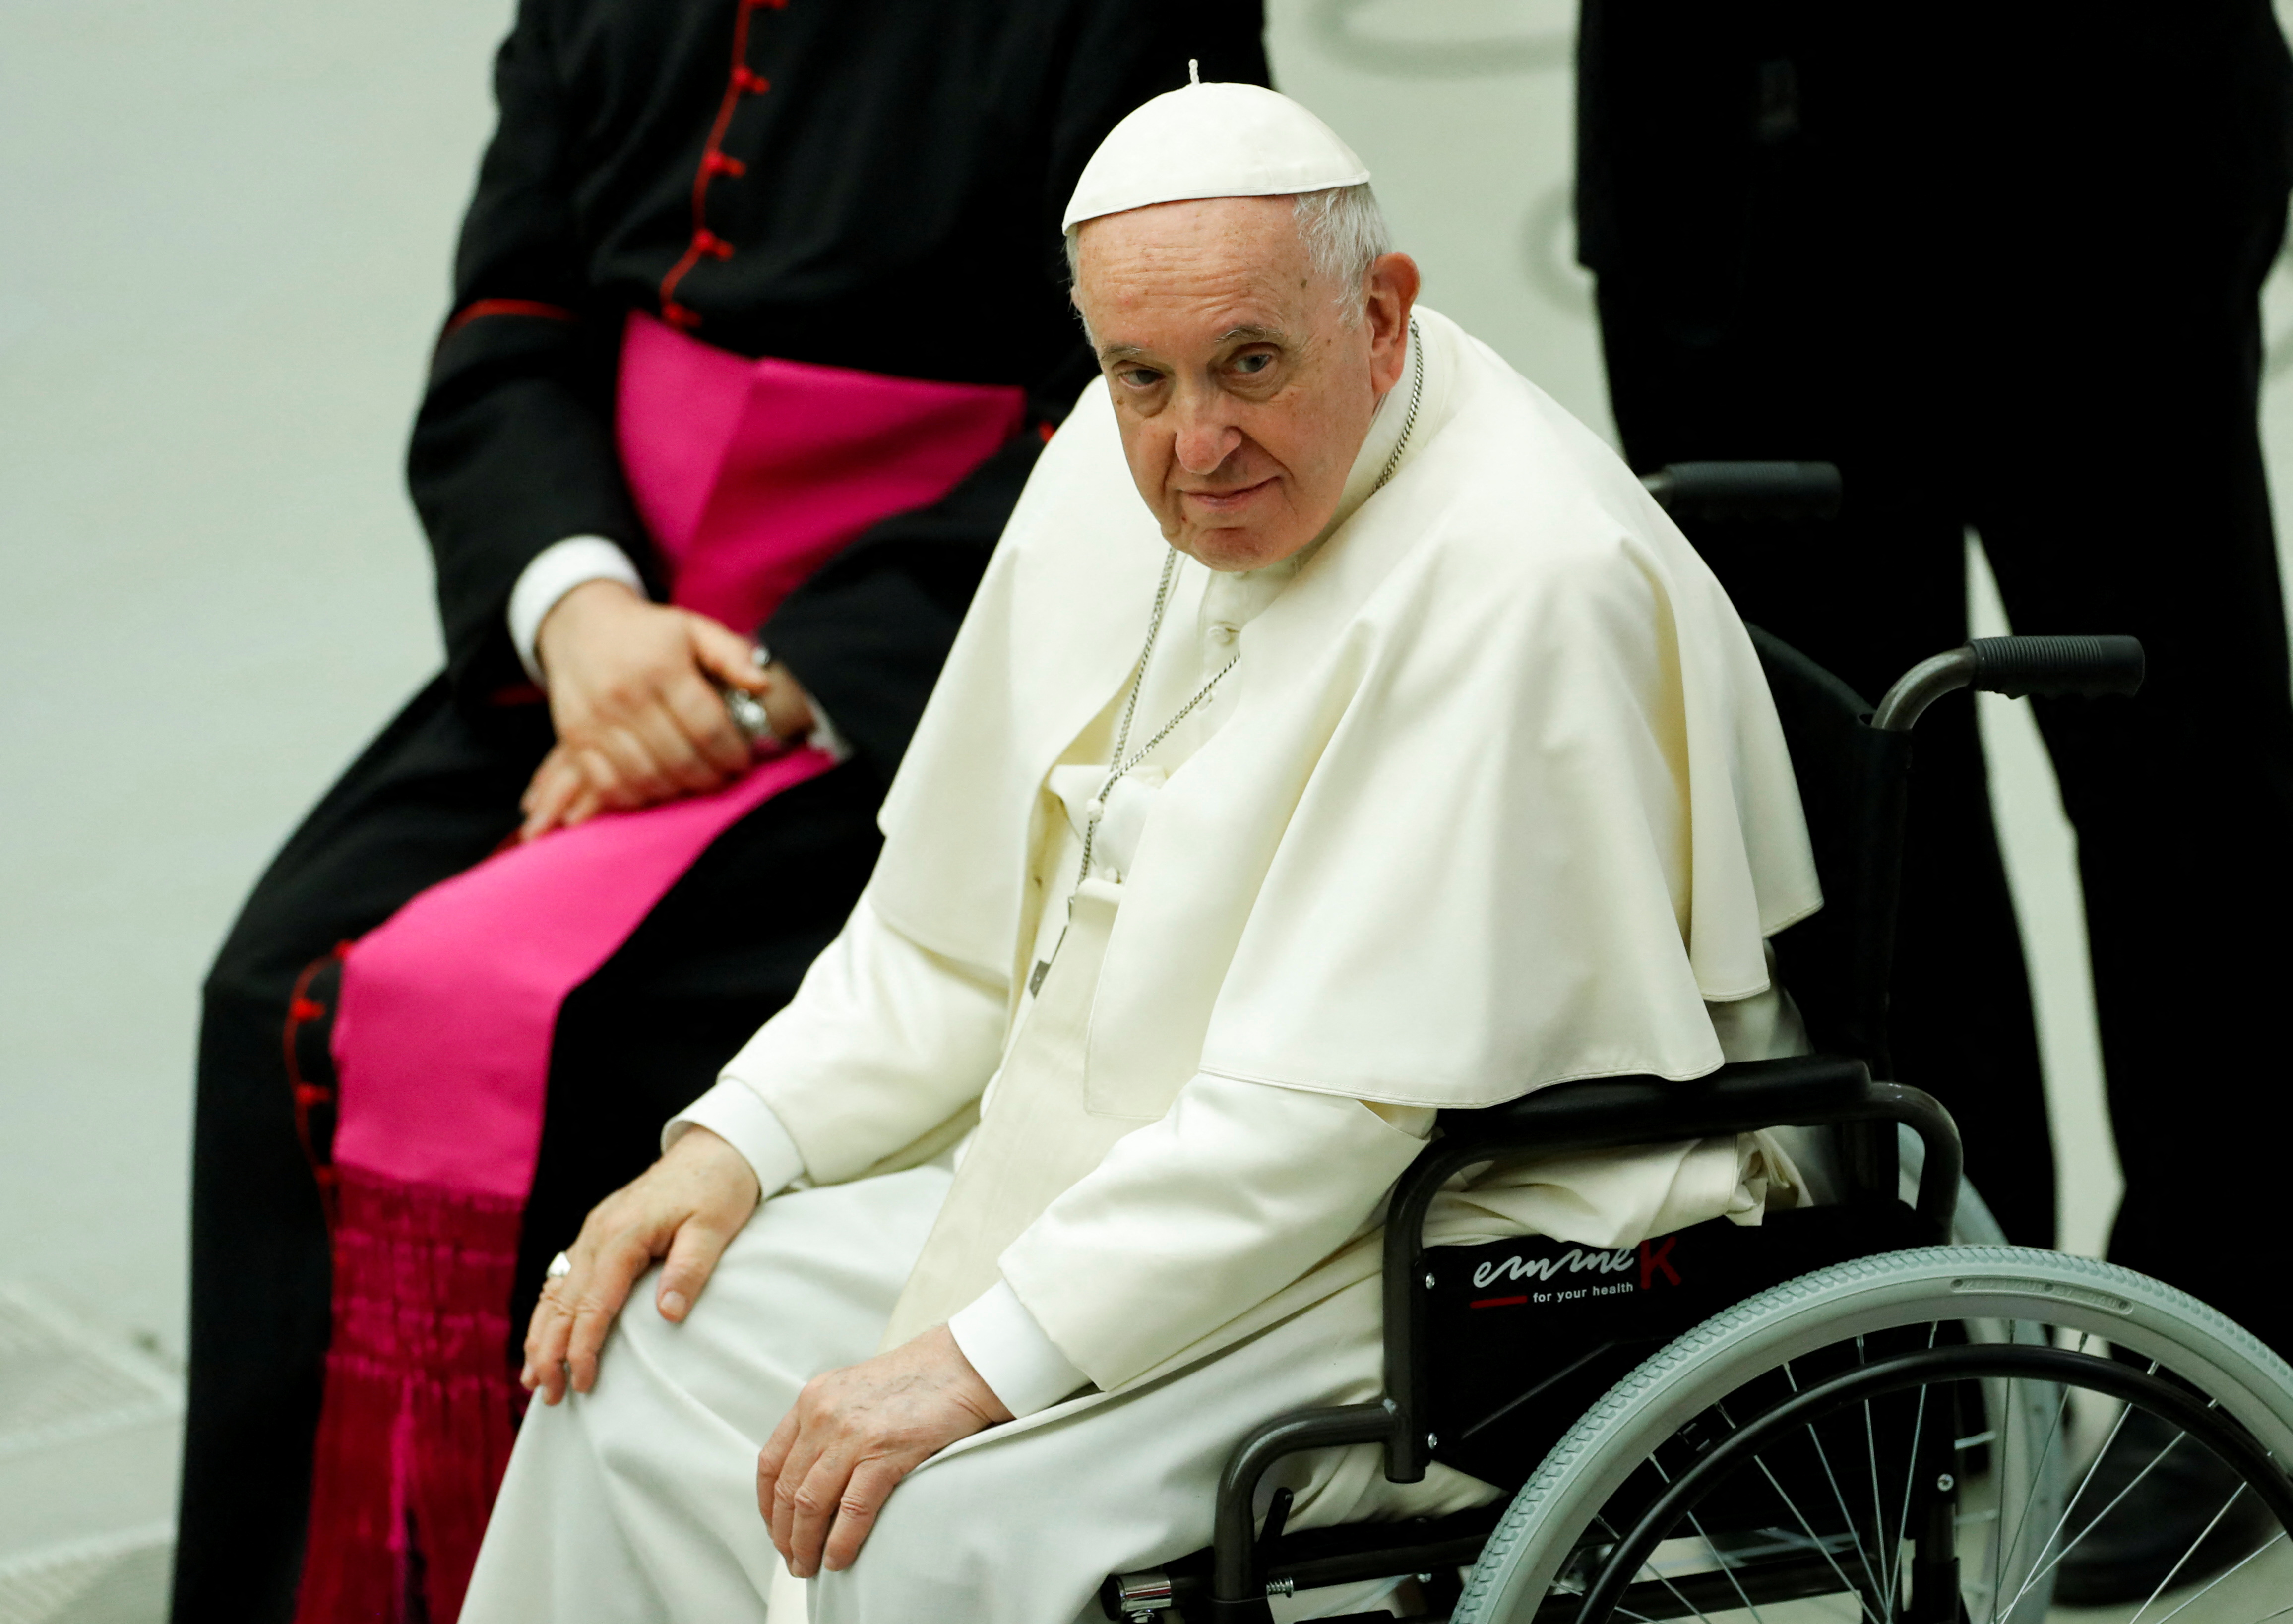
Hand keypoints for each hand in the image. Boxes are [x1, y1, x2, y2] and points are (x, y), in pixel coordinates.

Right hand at [521, 580, 759, 835]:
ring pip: (646, 777)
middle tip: (722, 776)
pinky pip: (608, 784)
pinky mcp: (575, 737)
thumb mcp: (693, 628)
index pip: (707, 727)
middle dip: (709, 776)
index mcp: (662, 667)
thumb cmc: (647, 632)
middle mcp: (626, 695)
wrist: (581, 625)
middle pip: (679, 758)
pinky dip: (636, 796)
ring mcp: (596, 719)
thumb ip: (731, 654)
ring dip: (676, 789)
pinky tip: (655, 786)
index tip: (742, 761)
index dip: (731, 753)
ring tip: (692, 781)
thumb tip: (762, 684)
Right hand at [521, 1126, 761, 1403]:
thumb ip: (690, 1269)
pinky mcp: (597, 1234)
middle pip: (563, 1302)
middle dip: (550, 1352)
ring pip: (554, 1291)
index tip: (582, 1385)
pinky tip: (544, 1336)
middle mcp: (597, 1233)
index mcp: (623, 1234)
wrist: (714, 1150)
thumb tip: (668, 1315)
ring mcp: (593, 1232)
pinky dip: (550, 1312)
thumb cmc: (718, 1190)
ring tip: (532, 1379)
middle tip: (547, 1396)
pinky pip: (563, 1278)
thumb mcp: (714, 1228)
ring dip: (541, 1336)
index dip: (583, 1348)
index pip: (593, 1303)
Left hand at [756, 1325, 1012, 1576]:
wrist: (961, 1364)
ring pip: (810, 1504)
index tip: (776, 1529)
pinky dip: (840, 1542)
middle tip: (793, 1559)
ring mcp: (852, 1434)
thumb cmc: (916, 1381)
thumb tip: (813, 1475)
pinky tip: (838, 1559)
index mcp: (813, 1399)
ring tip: (809, 1567)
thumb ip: (828, 1423)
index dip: (767, 1506)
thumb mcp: (853, 1391)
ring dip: (805, 1545)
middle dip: (784, 1534)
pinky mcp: (885, 1452)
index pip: (770, 1463)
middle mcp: (823, 1415)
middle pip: (786, 1489)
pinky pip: (851, 1510)